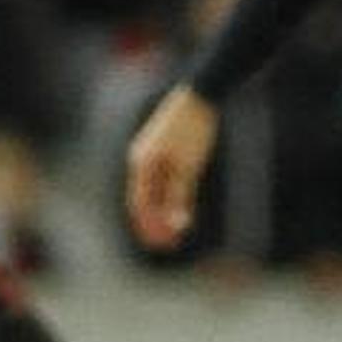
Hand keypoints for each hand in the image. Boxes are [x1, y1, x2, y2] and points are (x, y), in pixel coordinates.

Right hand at [123, 87, 217, 250]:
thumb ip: (180, 196)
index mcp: (142, 164)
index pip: (140, 204)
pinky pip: (161, 179)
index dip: (149, 227)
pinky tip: (179, 207)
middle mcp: (141, 159)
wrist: (201, 96)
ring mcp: (151, 153)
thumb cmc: (194, 130)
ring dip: (162, 212)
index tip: (161, 245)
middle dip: (155, 224)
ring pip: (153, 191)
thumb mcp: (188, 167)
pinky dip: (168, 197)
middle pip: (144, 200)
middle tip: (168, 244)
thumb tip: (177, 225)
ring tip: (176, 230)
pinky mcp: (163, 148)